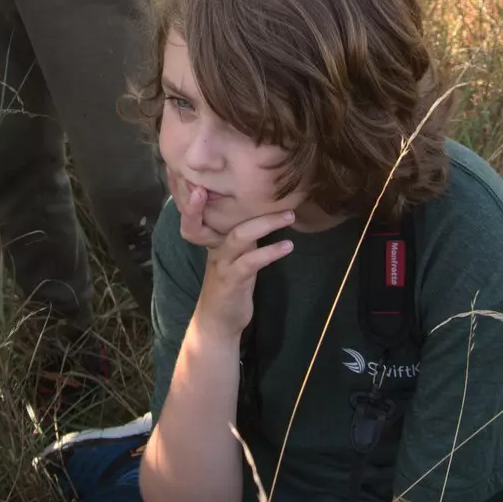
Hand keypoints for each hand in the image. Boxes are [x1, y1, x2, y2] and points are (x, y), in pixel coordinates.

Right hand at [175, 187, 294, 341]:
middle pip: (231, 219)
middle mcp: (216, 247)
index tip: (238, 180)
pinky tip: (287, 245)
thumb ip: (244, 235)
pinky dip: (271, 252)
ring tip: (290, 215)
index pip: (213, 210)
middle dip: (256, 206)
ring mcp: (223, 263)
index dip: (219, 194)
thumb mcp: (234, 255)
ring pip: (241, 236)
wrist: (217, 321)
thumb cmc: (229, 284)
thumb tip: (267, 213)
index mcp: (216, 238)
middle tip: (285, 197)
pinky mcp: (232, 281)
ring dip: (267, 223)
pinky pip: (251, 262)